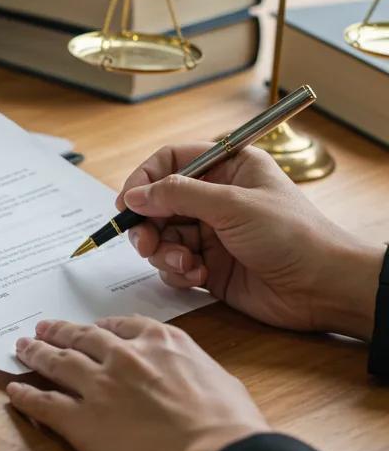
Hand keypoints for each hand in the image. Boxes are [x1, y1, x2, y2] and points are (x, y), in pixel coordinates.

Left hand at [8, 316, 269, 450]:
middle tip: (43, 328)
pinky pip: (44, 403)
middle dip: (60, 331)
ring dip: (36, 353)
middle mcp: (123, 356)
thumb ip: (192, 368)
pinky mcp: (81, 421)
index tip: (91, 327)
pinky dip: (26, 395)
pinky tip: (15, 390)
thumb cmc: (231, 426)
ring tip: (23, 347)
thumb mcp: (219, 377)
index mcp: (159, 341)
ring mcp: (98, 386)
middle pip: (81, 337)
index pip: (120, 325)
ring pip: (57, 362)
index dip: (100, 326)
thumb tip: (189, 376)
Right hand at [117, 143, 384, 339]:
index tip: (127, 203)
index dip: (144, 179)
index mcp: (227, 168)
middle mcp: (215, 197)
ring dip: (163, 252)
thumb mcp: (232, 204)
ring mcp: (211, 233)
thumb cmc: (292, 236)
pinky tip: (198, 277)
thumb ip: (178, 195)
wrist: (323, 288)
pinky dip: (176, 271)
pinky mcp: (209, 265)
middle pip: (159, 202)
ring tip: (184, 264)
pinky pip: (173, 264)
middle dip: (148, 223)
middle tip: (144, 242)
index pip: (171, 162)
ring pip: (162, 236)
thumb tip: (135, 194)